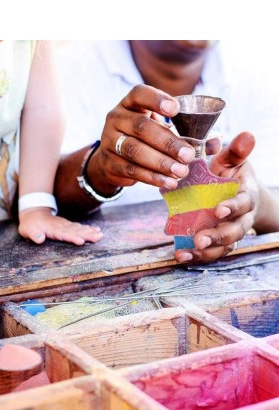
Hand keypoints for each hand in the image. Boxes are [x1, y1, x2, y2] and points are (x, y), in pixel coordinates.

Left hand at [19, 208, 102, 245]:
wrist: (34, 212)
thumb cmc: (29, 224)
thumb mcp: (26, 229)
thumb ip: (33, 234)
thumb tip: (39, 239)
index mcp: (52, 228)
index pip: (63, 234)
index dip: (72, 237)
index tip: (81, 241)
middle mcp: (61, 226)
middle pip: (75, 231)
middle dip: (87, 234)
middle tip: (98, 237)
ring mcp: (65, 225)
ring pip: (79, 228)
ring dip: (90, 232)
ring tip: (100, 234)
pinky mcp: (68, 225)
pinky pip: (79, 227)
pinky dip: (88, 229)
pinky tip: (96, 230)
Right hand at [86, 85, 199, 195]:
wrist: (113, 160)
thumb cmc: (144, 139)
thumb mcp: (161, 129)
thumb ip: (187, 133)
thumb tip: (215, 143)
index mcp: (130, 104)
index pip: (139, 94)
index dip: (156, 100)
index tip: (175, 110)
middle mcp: (116, 119)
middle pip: (141, 127)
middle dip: (167, 142)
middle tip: (188, 155)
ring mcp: (110, 142)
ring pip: (135, 151)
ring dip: (160, 162)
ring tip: (181, 171)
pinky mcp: (109, 163)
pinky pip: (132, 170)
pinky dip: (152, 177)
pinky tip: (169, 182)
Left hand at [175, 132, 257, 262]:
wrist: (235, 193)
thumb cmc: (230, 173)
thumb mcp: (232, 160)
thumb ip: (236, 151)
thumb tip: (246, 135)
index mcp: (246, 195)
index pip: (243, 204)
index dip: (233, 208)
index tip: (218, 210)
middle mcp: (240, 217)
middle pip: (235, 231)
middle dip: (218, 236)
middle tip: (200, 239)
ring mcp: (228, 231)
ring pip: (223, 247)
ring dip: (205, 252)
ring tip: (186, 253)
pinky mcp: (216, 241)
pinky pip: (209, 253)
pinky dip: (196, 256)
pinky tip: (180, 256)